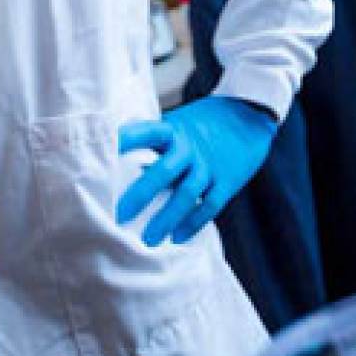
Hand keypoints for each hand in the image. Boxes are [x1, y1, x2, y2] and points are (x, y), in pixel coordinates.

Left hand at [116, 96, 277, 246]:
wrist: (249, 114)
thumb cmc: (203, 123)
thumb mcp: (178, 122)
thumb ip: (154, 142)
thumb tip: (117, 162)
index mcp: (174, 130)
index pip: (148, 132)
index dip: (128, 141)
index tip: (106, 153)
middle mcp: (191, 147)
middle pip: (165, 170)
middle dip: (142, 193)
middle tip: (120, 215)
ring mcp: (210, 165)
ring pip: (187, 194)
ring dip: (167, 218)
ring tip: (148, 240)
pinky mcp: (227, 180)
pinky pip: (210, 205)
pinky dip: (193, 223)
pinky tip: (177, 237)